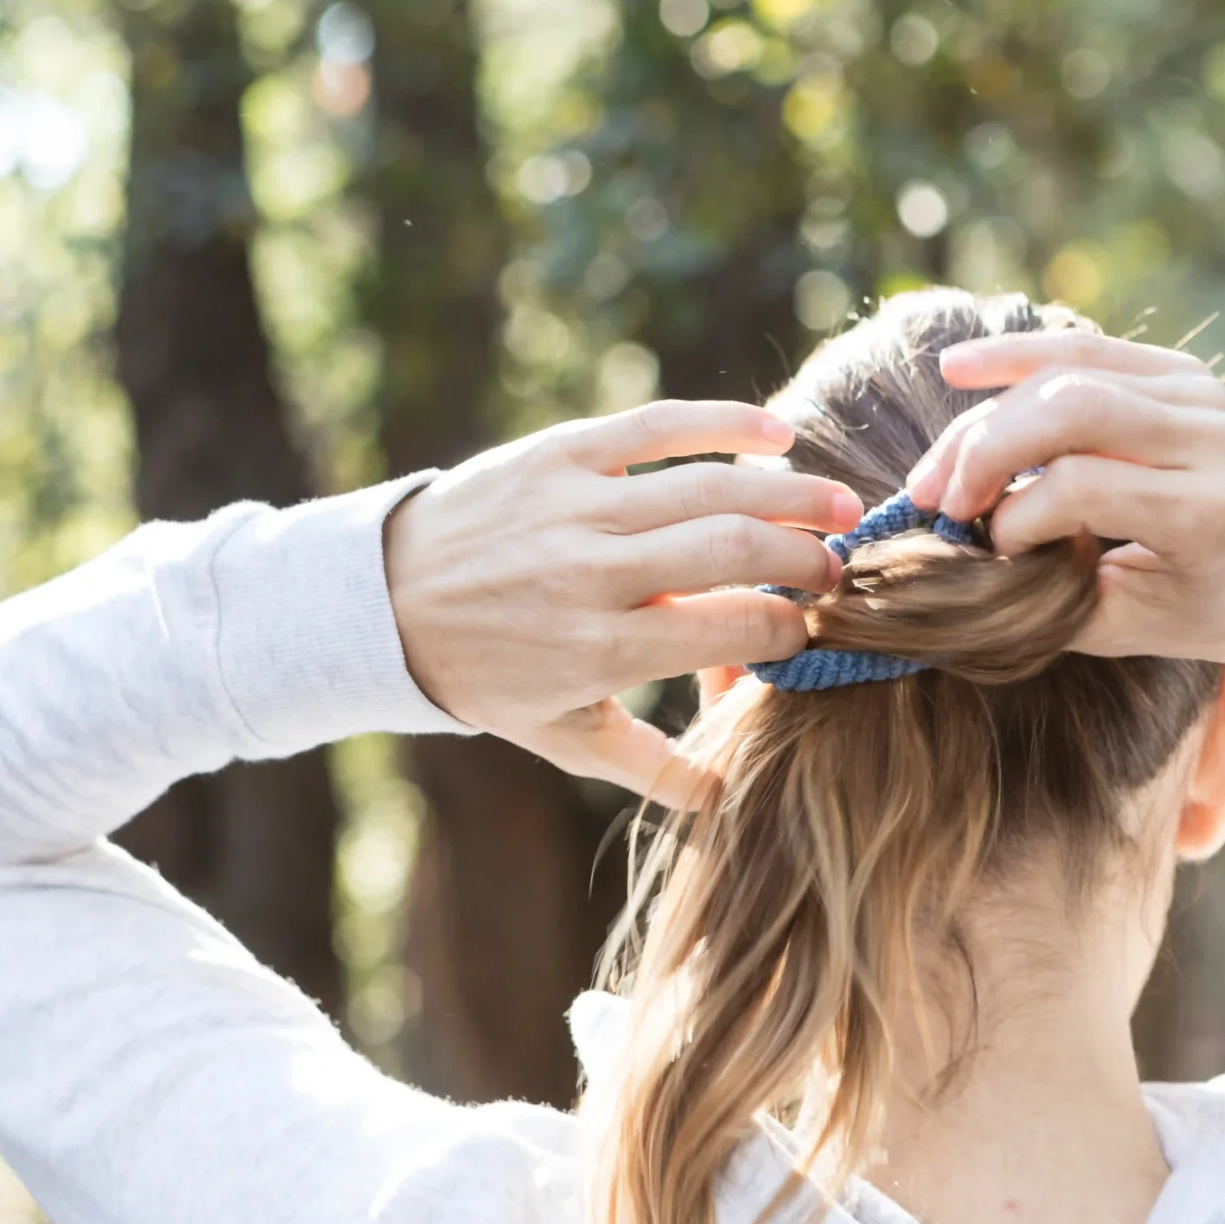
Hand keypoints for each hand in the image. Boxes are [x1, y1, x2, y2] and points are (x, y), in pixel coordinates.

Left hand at [385, 400, 862, 804]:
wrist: (384, 600)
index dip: (790, 626)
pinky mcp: (558, 453)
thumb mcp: (560, 734)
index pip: (731, 628)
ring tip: (838, 507)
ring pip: (710, 486)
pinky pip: (657, 427)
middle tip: (840, 567)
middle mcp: (593, 574)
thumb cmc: (484, 675)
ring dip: (790, 492)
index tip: (813, 627)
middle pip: (734, 549)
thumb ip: (649, 766)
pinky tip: (779, 434)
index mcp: (601, 649)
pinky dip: (724, 422)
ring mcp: (576, 506)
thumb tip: (728, 800)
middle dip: (805, 557)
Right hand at [905, 332, 1224, 666]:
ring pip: (1069, 372)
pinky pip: (1086, 349)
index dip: (1014, 518)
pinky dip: (1015, 357)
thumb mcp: (1136, 626)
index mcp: (1210, 512)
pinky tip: (957, 368)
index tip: (990, 553)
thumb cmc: (1211, 606)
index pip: (1082, 487)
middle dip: (985, 451)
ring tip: (936, 469)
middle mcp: (1212, 437)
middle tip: (937, 502)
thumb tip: (964, 561)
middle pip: (1071, 410)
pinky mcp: (1182, 370)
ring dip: (986, 416)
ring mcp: (1200, 393)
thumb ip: (1053, 598)